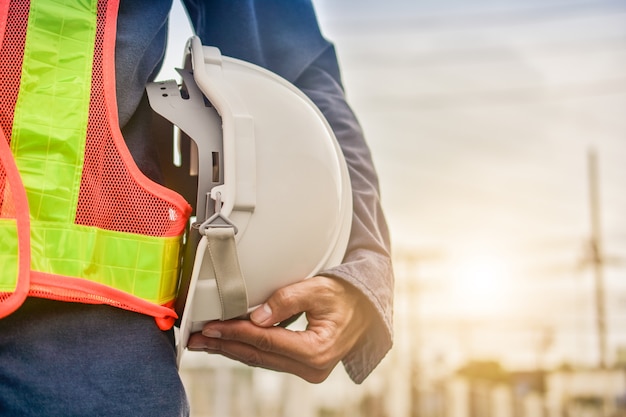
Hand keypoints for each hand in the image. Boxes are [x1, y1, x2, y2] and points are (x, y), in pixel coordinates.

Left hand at [187, 276, 372, 382]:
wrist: (367, 309)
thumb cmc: (346, 296)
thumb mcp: (319, 289)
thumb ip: (288, 300)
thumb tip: (256, 317)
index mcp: (316, 350)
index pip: (266, 341)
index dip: (236, 332)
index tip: (212, 326)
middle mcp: (312, 367)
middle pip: (259, 355)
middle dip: (225, 345)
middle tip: (196, 338)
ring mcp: (308, 369)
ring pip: (261, 359)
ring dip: (232, 349)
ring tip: (205, 342)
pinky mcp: (303, 365)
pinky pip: (269, 358)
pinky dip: (247, 348)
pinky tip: (230, 343)